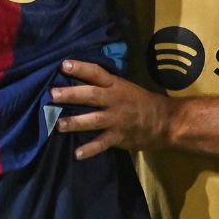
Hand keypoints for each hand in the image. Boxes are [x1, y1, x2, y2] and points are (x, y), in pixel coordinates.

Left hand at [52, 60, 174, 159]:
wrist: (165, 121)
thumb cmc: (141, 102)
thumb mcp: (124, 87)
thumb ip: (104, 85)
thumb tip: (77, 80)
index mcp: (116, 85)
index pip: (96, 73)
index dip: (80, 68)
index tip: (64, 65)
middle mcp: (115, 100)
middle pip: (91, 95)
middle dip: (71, 94)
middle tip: (52, 94)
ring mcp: (117, 119)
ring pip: (93, 120)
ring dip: (75, 122)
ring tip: (58, 125)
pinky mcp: (119, 137)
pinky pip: (102, 143)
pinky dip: (90, 149)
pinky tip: (76, 154)